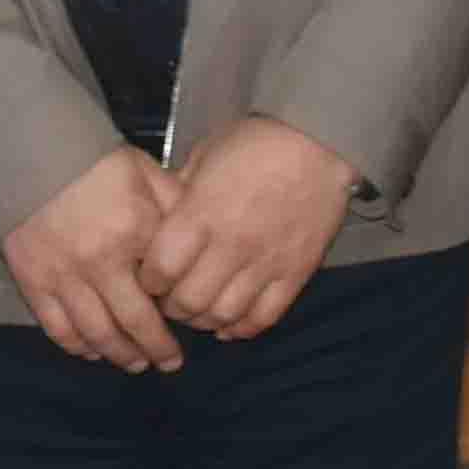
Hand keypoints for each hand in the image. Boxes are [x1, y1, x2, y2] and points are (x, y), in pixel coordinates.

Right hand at [4, 147, 181, 371]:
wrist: (33, 152)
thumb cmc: (97, 163)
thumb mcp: (148, 175)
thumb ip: (177, 208)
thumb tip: (205, 238)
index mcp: (134, 232)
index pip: (164, 289)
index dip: (179, 313)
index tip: (191, 323)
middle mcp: (99, 261)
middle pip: (133, 323)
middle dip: (155, 349)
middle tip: (170, 362)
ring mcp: (63, 276)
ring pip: (96, 334)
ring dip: (120, 355)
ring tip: (136, 363)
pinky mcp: (33, 281)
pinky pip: (58, 328)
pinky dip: (77, 347)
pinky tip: (93, 352)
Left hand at [146, 116, 357, 340]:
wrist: (319, 140)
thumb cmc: (256, 141)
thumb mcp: (204, 155)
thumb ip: (180, 194)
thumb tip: (158, 222)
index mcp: (201, 213)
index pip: (161, 269)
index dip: (148, 280)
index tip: (149, 277)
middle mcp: (231, 244)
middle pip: (188, 301)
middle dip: (171, 307)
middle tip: (170, 299)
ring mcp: (266, 263)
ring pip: (224, 316)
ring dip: (203, 320)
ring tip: (198, 310)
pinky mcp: (296, 274)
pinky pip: (264, 318)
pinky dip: (242, 328)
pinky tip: (229, 322)